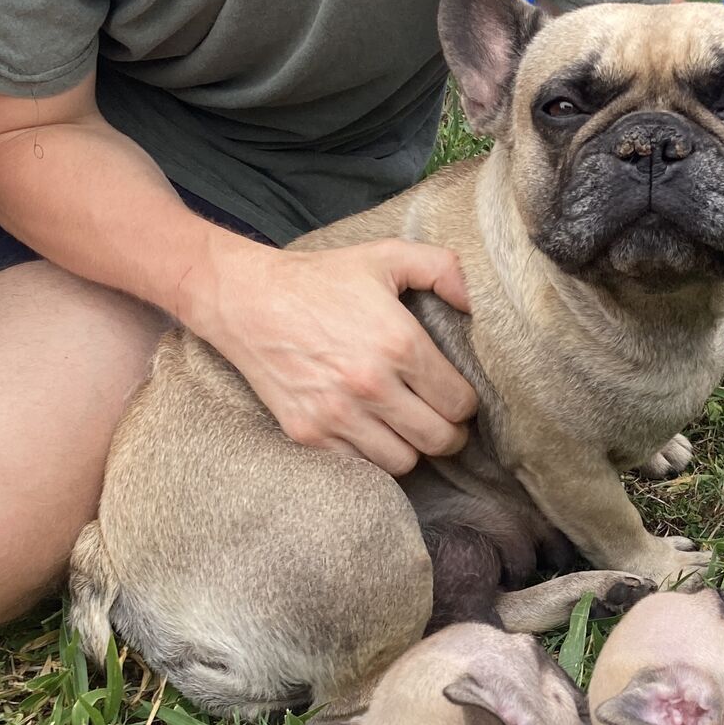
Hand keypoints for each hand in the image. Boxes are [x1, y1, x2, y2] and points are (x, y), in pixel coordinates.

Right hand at [193, 236, 479, 474]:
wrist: (246, 300)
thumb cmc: (321, 279)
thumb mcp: (386, 256)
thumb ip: (444, 269)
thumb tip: (477, 302)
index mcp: (399, 343)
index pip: (460, 403)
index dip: (464, 403)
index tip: (454, 395)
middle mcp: (371, 385)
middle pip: (439, 440)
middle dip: (448, 432)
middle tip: (438, 417)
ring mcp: (337, 415)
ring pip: (404, 462)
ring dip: (410, 447)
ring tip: (403, 425)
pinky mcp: (309, 434)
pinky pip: (362, 468)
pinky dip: (372, 455)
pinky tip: (370, 431)